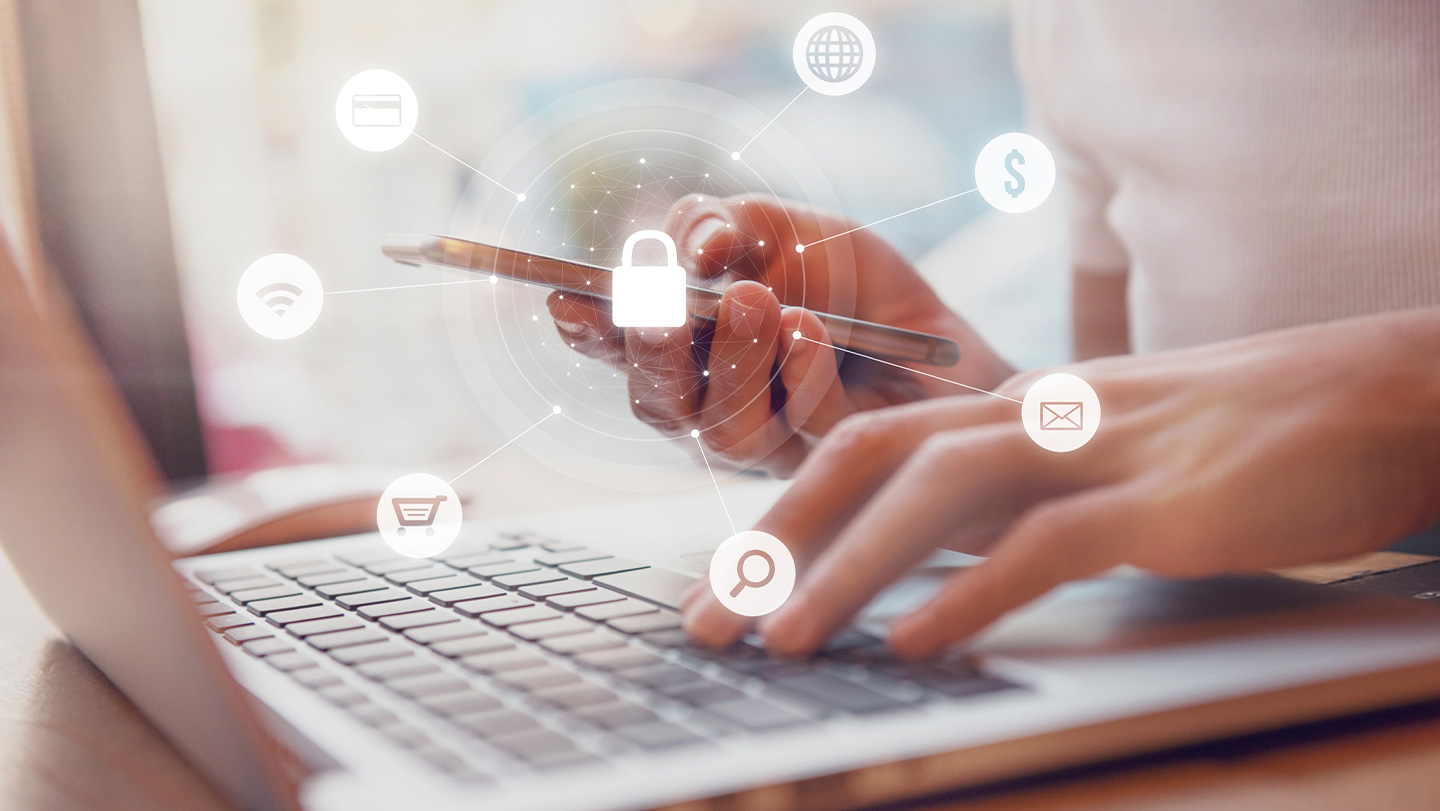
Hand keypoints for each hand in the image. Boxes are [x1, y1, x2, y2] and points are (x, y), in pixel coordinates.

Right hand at [546, 195, 1010, 474]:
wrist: (942, 337)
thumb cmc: (853, 285)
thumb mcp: (785, 228)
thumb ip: (725, 227)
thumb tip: (687, 248)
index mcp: (687, 349)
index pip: (620, 346)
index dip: (589, 329)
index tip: (565, 299)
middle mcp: (712, 405)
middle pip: (657, 403)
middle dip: (652, 353)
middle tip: (665, 306)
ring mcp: (769, 444)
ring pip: (723, 429)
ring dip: (734, 361)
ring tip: (758, 302)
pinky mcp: (830, 462)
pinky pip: (803, 428)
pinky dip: (801, 374)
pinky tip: (808, 332)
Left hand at [682, 309, 1439, 656]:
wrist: (1383, 395)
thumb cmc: (1239, 439)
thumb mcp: (1103, 456)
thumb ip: (1016, 496)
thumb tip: (925, 564)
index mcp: (1015, 409)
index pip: (864, 445)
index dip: (778, 512)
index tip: (721, 585)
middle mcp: (1039, 416)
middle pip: (869, 456)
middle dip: (773, 540)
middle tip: (705, 625)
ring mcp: (1103, 448)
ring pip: (942, 491)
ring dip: (851, 568)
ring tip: (785, 643)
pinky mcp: (1171, 496)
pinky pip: (1053, 540)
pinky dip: (977, 590)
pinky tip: (921, 644)